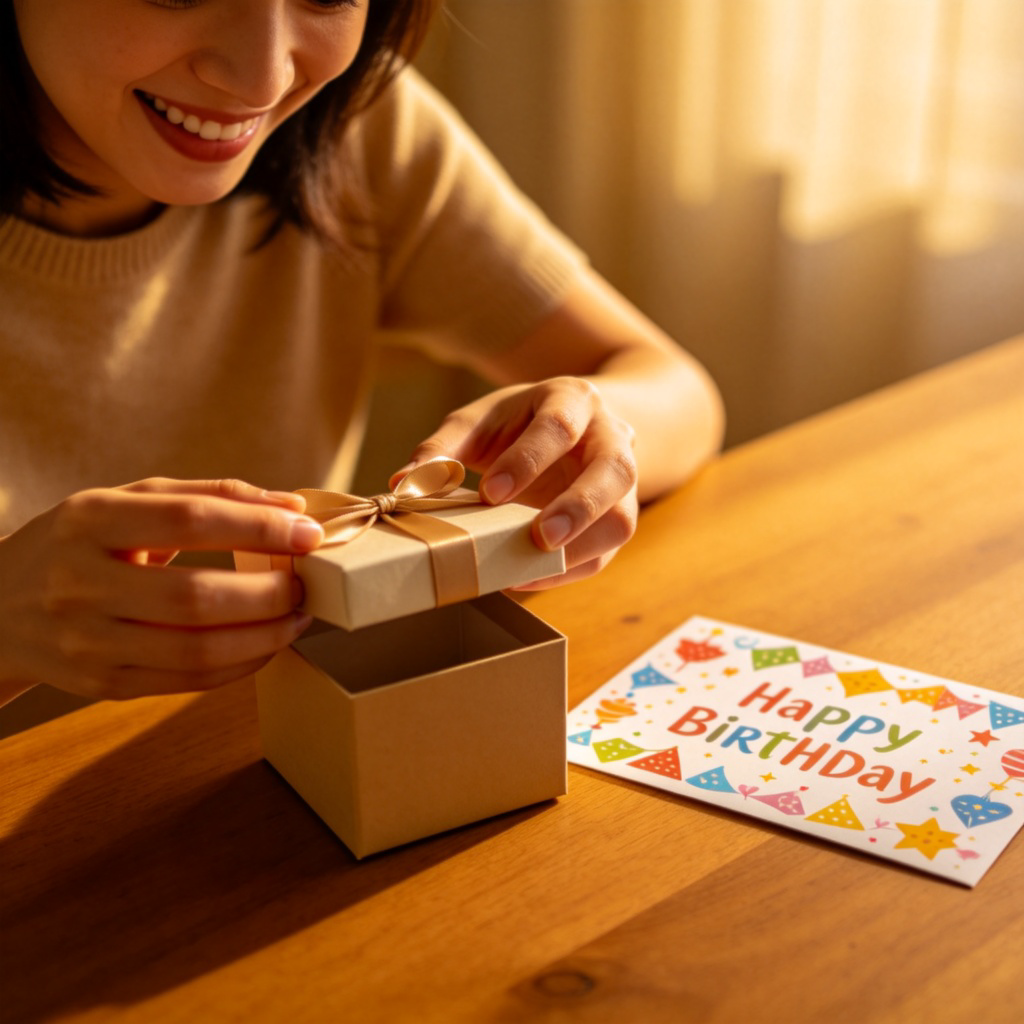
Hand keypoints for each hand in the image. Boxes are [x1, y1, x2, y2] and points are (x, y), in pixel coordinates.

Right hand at [0, 478, 324, 702]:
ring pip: (196, 651)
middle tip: (304, 585)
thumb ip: (211, 495)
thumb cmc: (80, 542)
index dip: (259, 527)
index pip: (189, 520)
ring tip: (295, 617)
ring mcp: (88, 641)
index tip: (309, 533)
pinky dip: (240, 666)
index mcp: (90, 520)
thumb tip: (292, 505)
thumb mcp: (129, 499)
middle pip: (196, 597)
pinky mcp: (101, 685)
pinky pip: (188, 683)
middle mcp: (81, 582)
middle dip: (269, 594)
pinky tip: (264, 645)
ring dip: (265, 637)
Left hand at [392, 377, 637, 587]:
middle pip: (613, 470)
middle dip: (577, 506)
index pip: (559, 427)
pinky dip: (571, 569)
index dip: (526, 461)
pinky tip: (530, 575)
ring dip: (583, 546)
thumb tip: (404, 484)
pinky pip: (607, 550)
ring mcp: (624, 481)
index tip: (489, 494)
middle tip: (539, 537)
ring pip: (623, 516)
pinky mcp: (619, 516)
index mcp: (573, 399)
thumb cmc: (519, 423)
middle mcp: (611, 436)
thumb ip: (444, 448)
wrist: (576, 423)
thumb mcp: (480, 420)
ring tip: (534, 566)